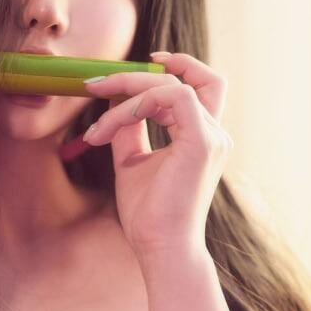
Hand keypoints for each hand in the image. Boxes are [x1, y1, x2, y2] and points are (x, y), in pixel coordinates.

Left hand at [81, 51, 233, 261]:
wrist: (160, 247)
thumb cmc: (148, 214)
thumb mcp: (132, 162)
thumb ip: (128, 130)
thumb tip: (116, 101)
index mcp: (203, 138)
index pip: (199, 87)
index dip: (178, 67)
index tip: (143, 62)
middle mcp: (214, 134)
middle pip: (189, 78)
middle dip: (138, 74)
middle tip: (96, 84)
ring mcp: (212, 137)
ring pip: (171, 86)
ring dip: (127, 94)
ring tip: (96, 126)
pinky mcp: (202, 142)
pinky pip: (170, 97)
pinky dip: (136, 105)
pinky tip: (111, 127)